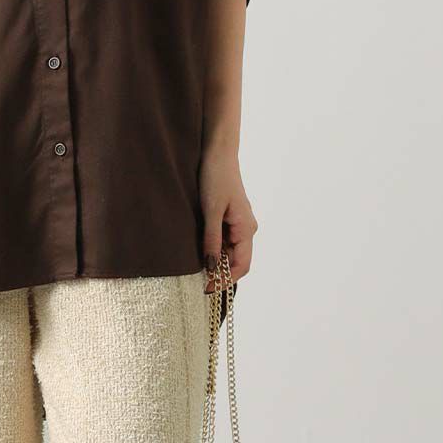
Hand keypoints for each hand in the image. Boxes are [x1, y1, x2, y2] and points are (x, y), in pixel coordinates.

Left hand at [199, 145, 256, 293]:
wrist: (218, 152)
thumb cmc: (216, 177)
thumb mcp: (210, 211)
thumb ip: (211, 240)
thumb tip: (212, 268)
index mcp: (246, 228)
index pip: (242, 266)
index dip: (226, 281)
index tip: (207, 289)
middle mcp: (247, 228)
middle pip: (236, 261)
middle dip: (220, 274)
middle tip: (197, 283)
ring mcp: (239, 223)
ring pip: (230, 252)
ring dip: (216, 262)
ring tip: (195, 270)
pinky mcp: (230, 218)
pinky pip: (225, 240)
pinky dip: (214, 249)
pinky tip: (200, 251)